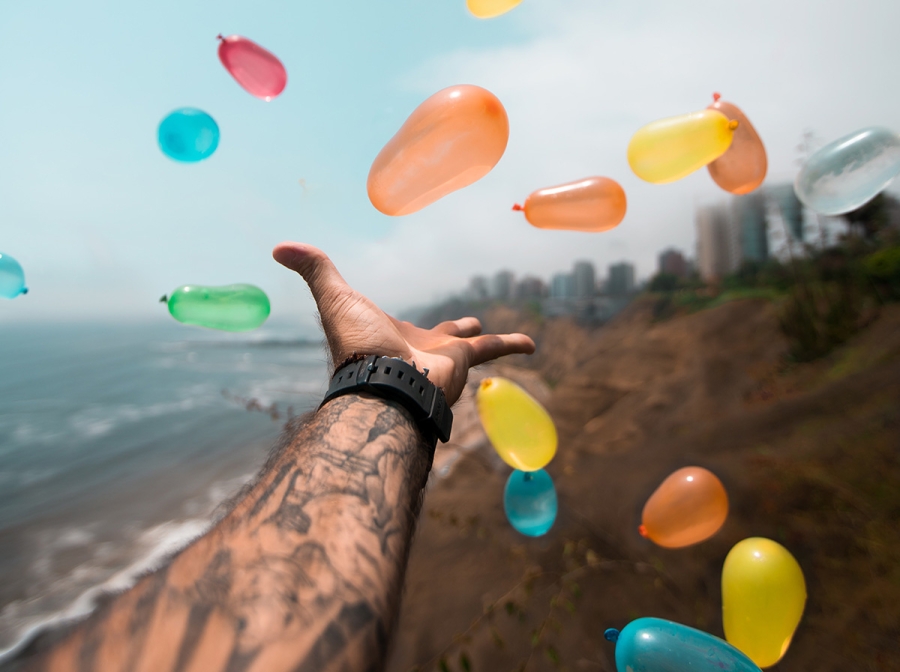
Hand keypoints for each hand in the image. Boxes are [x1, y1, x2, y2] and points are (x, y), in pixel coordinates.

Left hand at [273, 242, 534, 404]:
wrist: (383, 383)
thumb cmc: (356, 343)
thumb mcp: (334, 296)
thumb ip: (315, 268)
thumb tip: (279, 246)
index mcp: (389, 333)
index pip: (399, 323)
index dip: (398, 319)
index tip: (396, 319)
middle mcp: (418, 347)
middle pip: (440, 336)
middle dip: (452, 332)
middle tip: (465, 326)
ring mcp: (443, 356)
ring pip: (474, 345)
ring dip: (488, 342)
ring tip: (506, 342)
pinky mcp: (464, 361)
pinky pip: (495, 350)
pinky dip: (513, 346)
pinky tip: (532, 345)